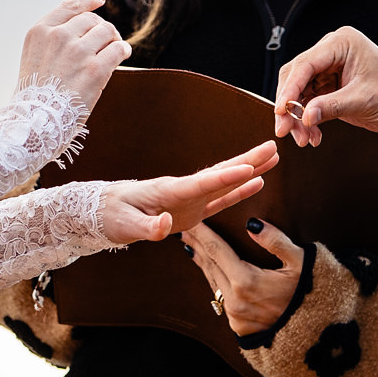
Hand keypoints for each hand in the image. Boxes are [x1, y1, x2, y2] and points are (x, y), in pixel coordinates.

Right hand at [18, 0, 130, 112]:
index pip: (69, 7)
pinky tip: (123, 54)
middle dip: (102, 28)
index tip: (100, 0)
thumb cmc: (36, 95)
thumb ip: (53, 39)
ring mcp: (77, 52)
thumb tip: (86, 25)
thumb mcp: (34, 57)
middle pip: (92, 19)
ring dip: (114, 39)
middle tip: (108, 41)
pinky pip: (118, 49)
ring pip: (107, 31)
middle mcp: (58, 37)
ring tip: (115, 49)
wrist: (36, 122)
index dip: (88, 0)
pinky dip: (123, 50)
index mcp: (40, 32)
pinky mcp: (95, 69)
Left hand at [100, 141, 279, 244]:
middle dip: (247, 161)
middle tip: (272, 147)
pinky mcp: (191, 209)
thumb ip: (148, 228)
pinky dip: (238, 190)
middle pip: (220, 173)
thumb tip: (167, 226)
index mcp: (168, 191)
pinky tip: (257, 182)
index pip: (201, 183)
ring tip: (273, 158)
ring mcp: (190, 198)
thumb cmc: (112, 216)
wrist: (104, 210)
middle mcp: (183, 190)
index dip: (225, 177)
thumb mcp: (125, 225)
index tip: (248, 167)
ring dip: (249, 170)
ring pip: (225, 181)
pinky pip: (220, 198)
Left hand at [180, 217, 303, 335]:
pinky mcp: (238, 327)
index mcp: (246, 282)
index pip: (217, 250)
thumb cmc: (311, 293)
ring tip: (191, 247)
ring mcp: (234, 316)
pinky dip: (214, 281)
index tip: (191, 222)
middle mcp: (235, 301)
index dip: (203, 234)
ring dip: (202, 263)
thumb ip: (276, 240)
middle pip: (210, 266)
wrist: (316, 335)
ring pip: (213, 282)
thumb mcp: (300, 262)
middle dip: (197, 246)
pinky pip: (221, 298)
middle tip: (183, 230)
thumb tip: (252, 224)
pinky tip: (210, 272)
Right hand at [271, 26, 377, 146]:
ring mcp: (329, 68)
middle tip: (285, 130)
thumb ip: (332, 106)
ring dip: (297, 116)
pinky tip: (312, 135)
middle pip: (296, 76)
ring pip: (298, 91)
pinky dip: (307, 119)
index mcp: (342, 43)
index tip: (281, 110)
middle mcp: (332, 51)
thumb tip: (304, 117)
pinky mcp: (329, 85)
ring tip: (303, 139)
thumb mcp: (364, 101)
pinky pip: (308, 101)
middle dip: (289, 105)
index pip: (306, 64)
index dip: (290, 88)